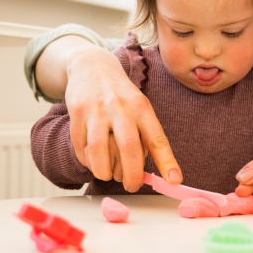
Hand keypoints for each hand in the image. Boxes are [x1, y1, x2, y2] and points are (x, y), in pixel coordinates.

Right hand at [37, 36, 182, 191]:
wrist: (92, 67)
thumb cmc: (121, 96)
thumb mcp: (139, 107)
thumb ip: (145, 136)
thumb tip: (154, 174)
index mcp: (141, 107)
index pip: (157, 138)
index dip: (167, 162)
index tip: (175, 181)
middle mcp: (120, 107)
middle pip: (129, 148)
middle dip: (132, 175)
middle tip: (132, 186)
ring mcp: (96, 110)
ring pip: (99, 152)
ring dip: (105, 172)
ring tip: (109, 174)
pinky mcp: (76, 114)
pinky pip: (81, 148)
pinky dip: (88, 162)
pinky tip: (94, 160)